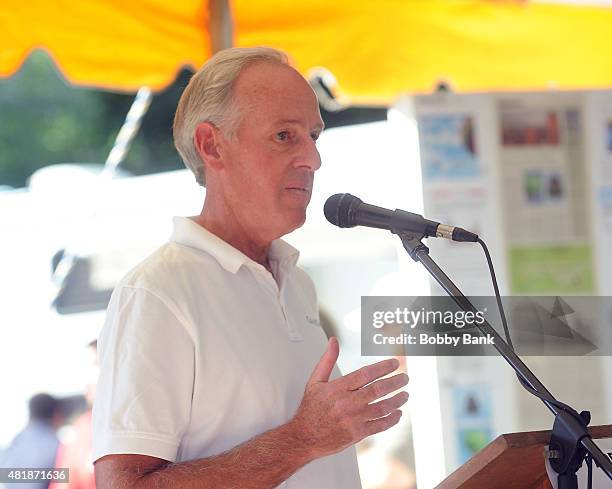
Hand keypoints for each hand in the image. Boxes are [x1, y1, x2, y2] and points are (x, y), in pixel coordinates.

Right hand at [290, 337, 408, 458]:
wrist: (304, 437)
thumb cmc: (310, 409)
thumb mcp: (315, 381)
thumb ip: (327, 360)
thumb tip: (333, 341)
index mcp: (337, 388)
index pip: (365, 374)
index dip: (383, 368)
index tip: (394, 364)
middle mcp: (346, 403)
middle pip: (377, 390)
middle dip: (395, 382)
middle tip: (404, 378)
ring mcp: (353, 420)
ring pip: (382, 408)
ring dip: (397, 400)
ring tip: (405, 394)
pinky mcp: (357, 434)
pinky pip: (379, 426)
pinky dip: (391, 419)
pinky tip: (397, 413)